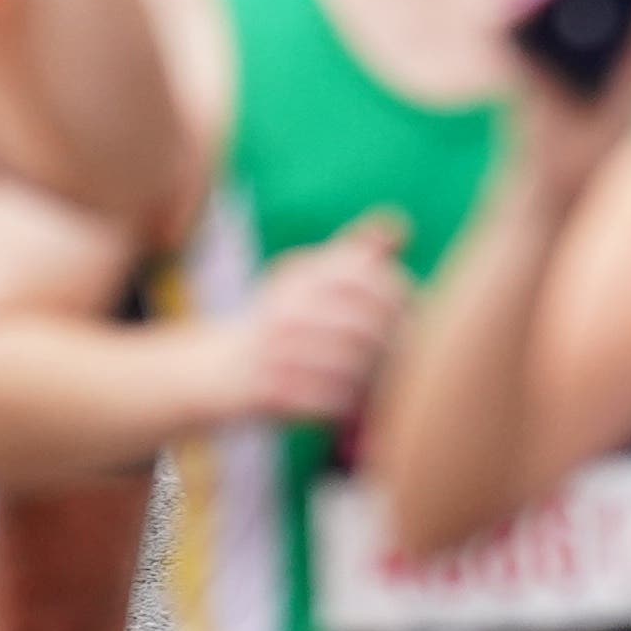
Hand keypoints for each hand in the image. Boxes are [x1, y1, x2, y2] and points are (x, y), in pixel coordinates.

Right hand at [210, 213, 412, 427]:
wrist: (218, 370)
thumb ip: (356, 255)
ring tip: (385, 385)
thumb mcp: (311, 280)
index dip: (400, 297)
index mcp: (301, 274)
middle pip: (367, 324)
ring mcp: (276, 349)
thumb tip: (402, 223)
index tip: (411, 317)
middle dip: (395, 343)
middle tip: (406, 359)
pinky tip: (356, 407)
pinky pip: (331, 400)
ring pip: (354, 366)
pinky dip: (351, 406)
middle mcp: (286, 306)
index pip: (367, 277)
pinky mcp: (269, 390)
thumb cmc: (282, 322)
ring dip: (375, 379)